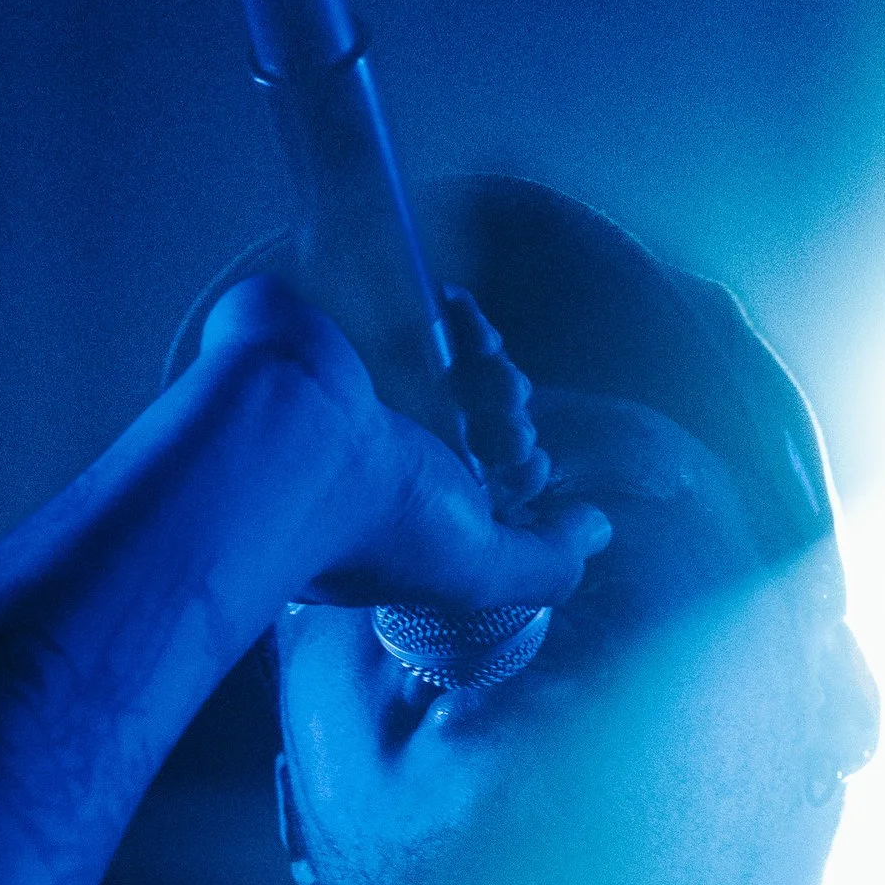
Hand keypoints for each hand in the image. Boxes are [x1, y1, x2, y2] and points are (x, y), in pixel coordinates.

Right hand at [196, 274, 609, 615]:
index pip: (485, 489)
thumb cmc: (375, 520)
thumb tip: (595, 531)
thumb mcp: (476, 569)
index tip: (520, 471)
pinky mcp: (360, 332)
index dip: (520, 473)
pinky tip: (461, 316)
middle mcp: (389, 460)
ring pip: (467, 372)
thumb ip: (544, 563)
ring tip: (481, 375)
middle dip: (512, 422)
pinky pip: (433, 316)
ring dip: (495, 369)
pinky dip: (463, 316)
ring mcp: (373, 394)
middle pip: (483, 427)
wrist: (288, 437)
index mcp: (407, 518)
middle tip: (498, 431)